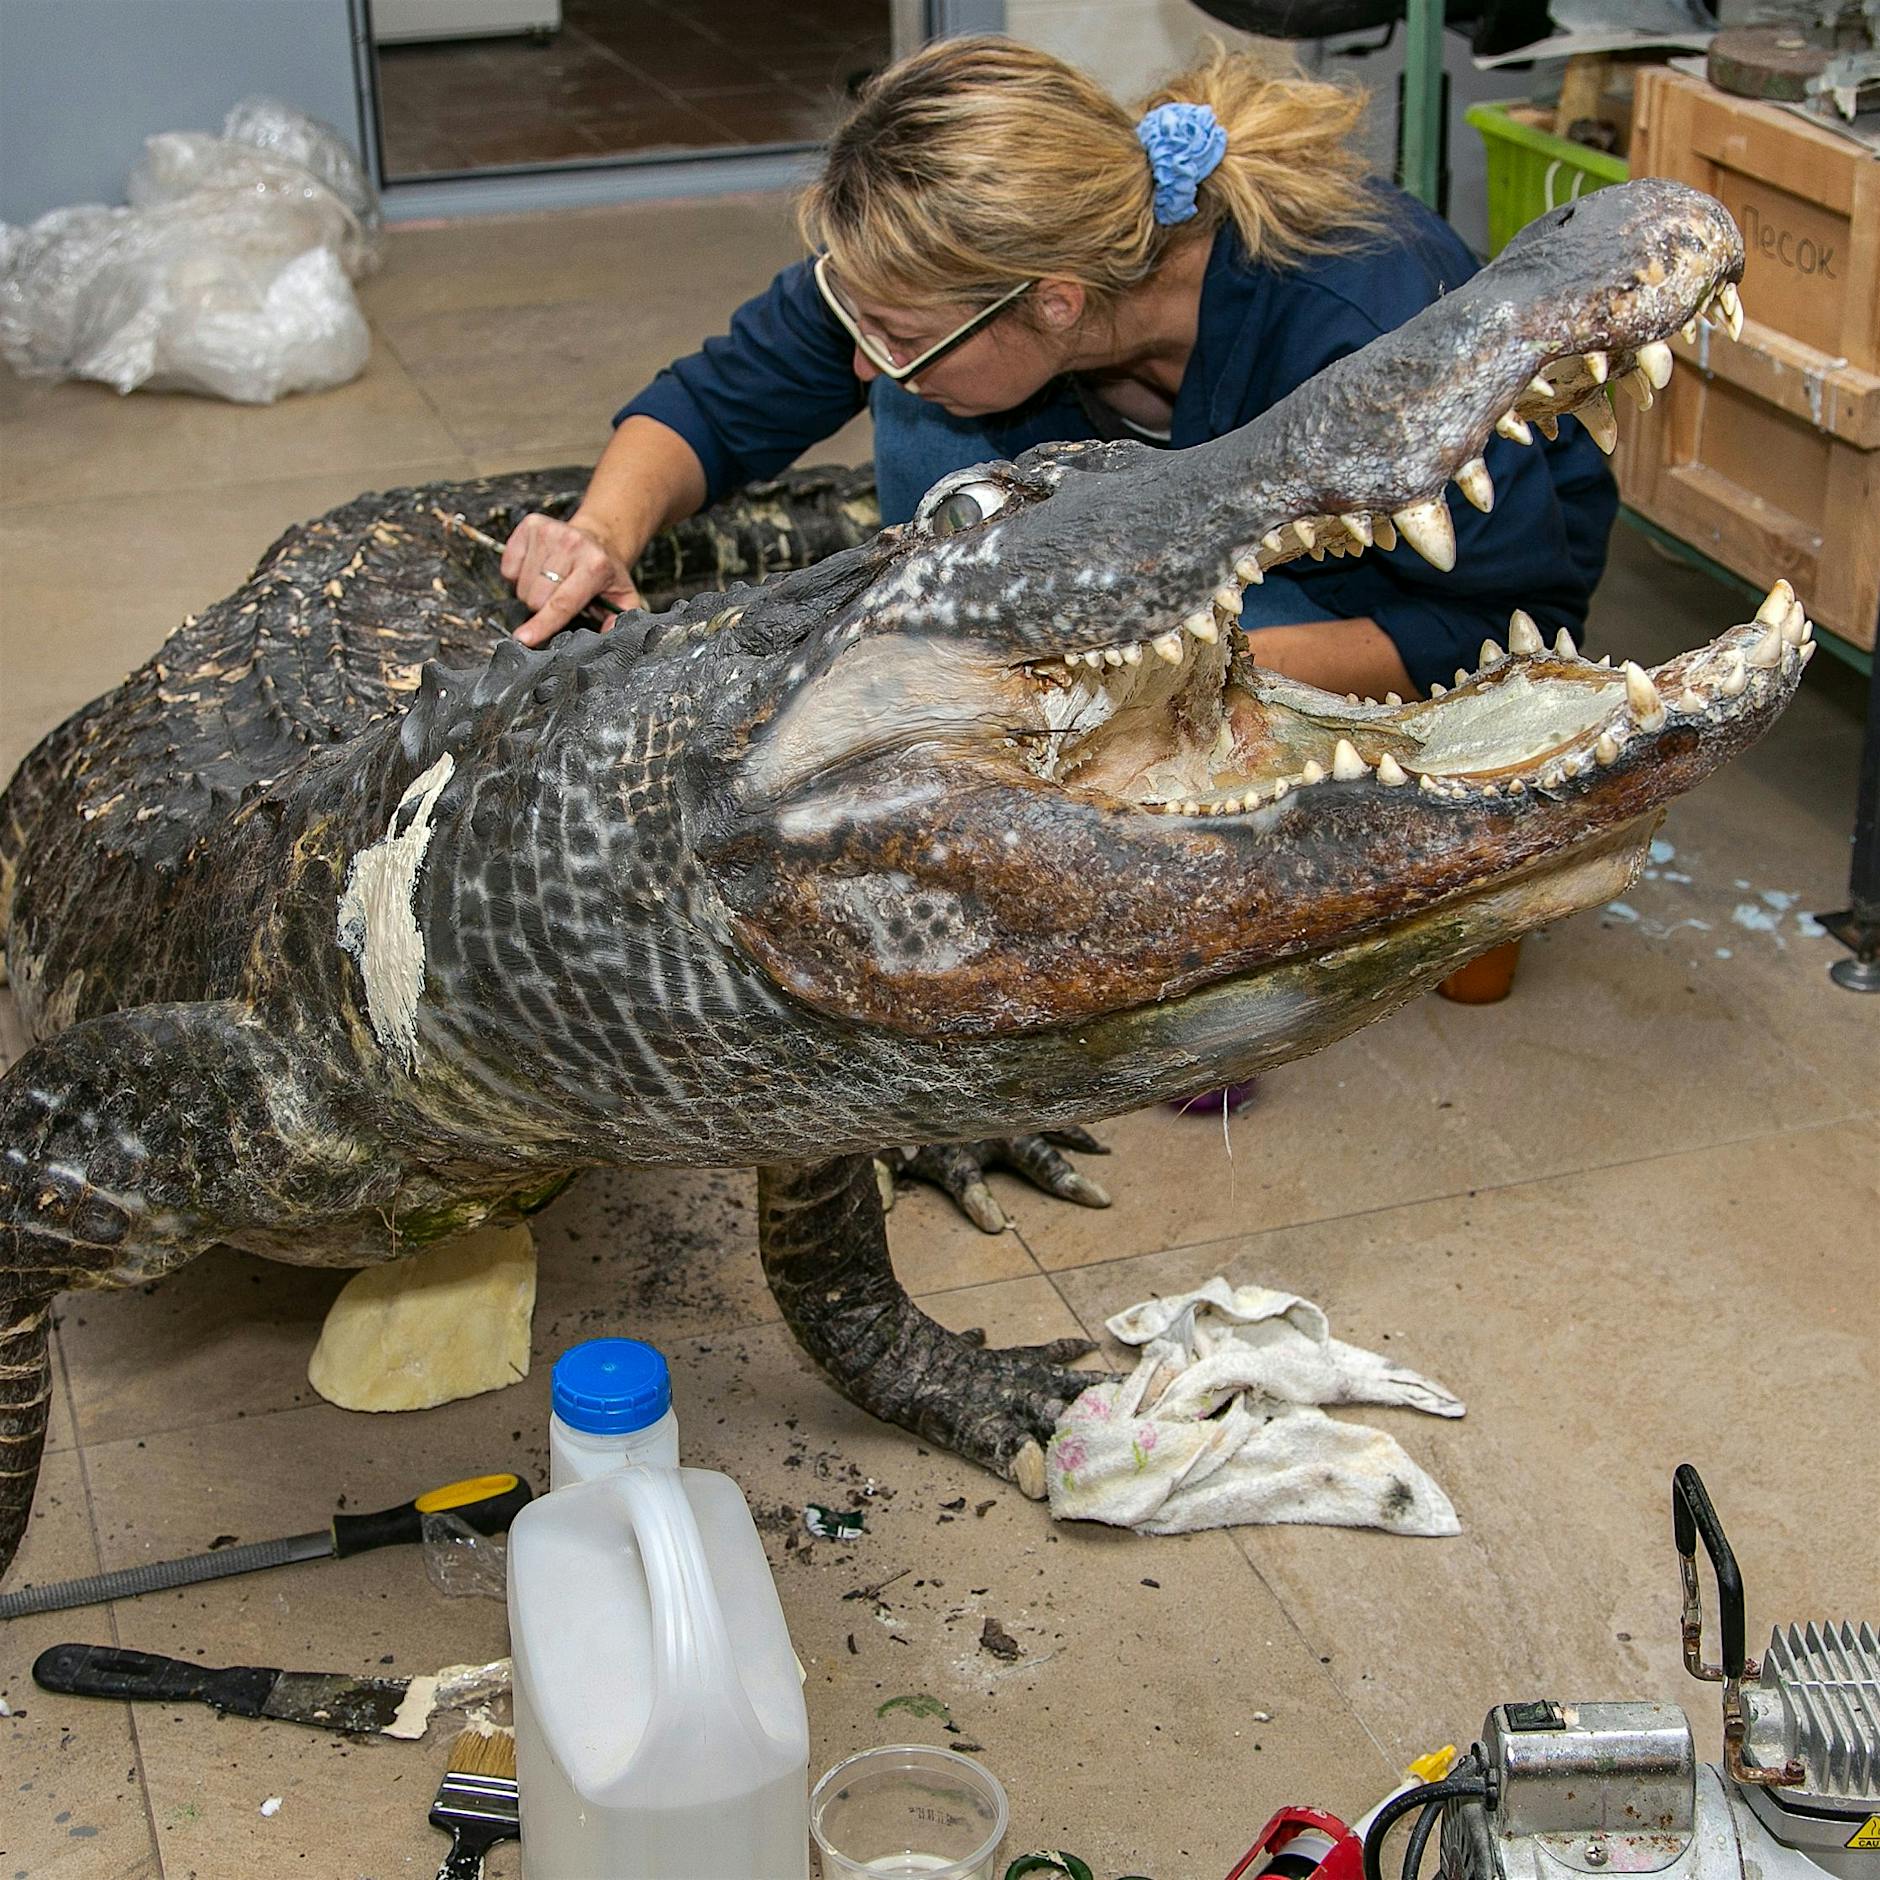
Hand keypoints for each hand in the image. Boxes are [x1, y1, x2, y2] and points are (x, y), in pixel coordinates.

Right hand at [501, 511, 642, 645]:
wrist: (600, 537)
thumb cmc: (606, 571)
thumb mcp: (624, 598)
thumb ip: (618, 623)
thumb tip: (606, 641)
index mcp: (595, 567)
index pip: (561, 603)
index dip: (542, 624)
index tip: (524, 639)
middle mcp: (572, 545)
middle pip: (536, 599)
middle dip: (543, 609)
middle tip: (559, 599)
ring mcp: (549, 532)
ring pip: (521, 586)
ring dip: (532, 592)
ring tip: (552, 582)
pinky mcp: (531, 525)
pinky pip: (508, 568)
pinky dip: (519, 575)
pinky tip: (538, 568)